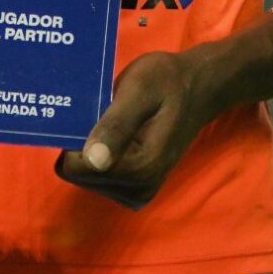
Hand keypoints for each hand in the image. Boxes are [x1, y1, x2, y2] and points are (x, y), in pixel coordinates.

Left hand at [56, 46, 224, 209]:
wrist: (198, 88)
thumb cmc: (168, 81)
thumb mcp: (141, 89)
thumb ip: (116, 125)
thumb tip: (92, 160)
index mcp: (141, 168)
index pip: (78, 168)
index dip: (75, 137)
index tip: (87, 111)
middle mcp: (139, 190)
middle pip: (80, 174)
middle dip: (83, 142)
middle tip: (102, 111)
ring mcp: (138, 192)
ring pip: (86, 176)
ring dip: (90, 146)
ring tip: (109, 119)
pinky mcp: (135, 189)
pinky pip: (97, 176)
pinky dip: (98, 152)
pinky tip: (113, 130)